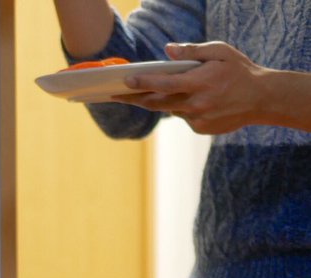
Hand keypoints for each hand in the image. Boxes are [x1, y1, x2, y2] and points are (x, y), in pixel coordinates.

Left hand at [111, 41, 271, 133]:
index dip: (142, 84)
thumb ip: (193, 51)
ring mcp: (197, 119)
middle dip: (135, 98)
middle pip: (157, 103)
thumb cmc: (240, 71)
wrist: (261, 98)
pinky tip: (192, 100)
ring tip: (140, 94)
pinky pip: (182, 116)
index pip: (164, 84)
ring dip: (157, 102)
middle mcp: (195, 103)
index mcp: (200, 82)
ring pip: (169, 109)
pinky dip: (181, 107)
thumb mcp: (220, 52)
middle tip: (116, 95)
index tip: (125, 82)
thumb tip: (167, 51)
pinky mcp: (199, 128)